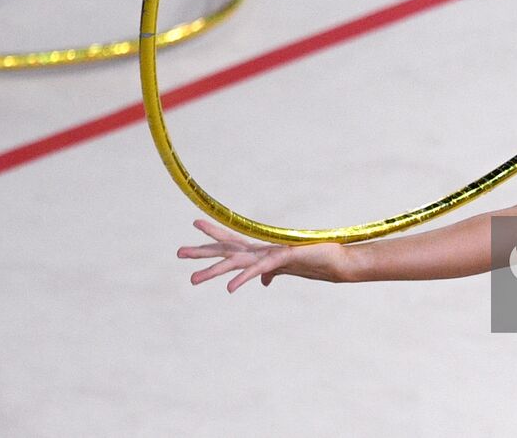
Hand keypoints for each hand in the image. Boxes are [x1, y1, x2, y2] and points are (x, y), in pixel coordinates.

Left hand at [177, 219, 352, 291]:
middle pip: (226, 250)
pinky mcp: (283, 259)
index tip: (195, 226)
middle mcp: (262, 249)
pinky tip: (231, 289)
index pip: (231, 243)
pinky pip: (259, 270)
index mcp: (261, 251)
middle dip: (202, 251)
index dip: (212, 236)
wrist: (338, 261)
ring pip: (237, 261)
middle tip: (178, 253)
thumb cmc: (315, 260)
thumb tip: (264, 282)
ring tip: (192, 280)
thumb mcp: (287, 269)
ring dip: (213, 270)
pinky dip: (244, 278)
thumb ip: (272, 273)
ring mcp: (271, 253)